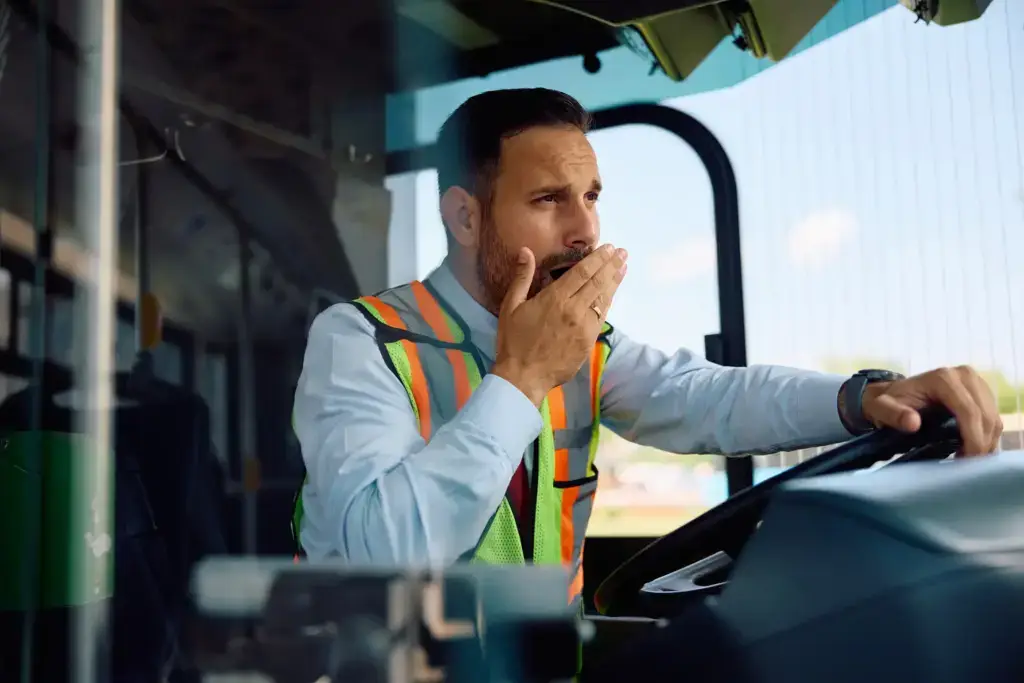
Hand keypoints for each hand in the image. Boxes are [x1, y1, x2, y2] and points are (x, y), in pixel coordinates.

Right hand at [492, 244, 627, 405]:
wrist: (524, 376)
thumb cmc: (513, 341)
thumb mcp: (511, 306)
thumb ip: (522, 277)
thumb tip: (526, 251)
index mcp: (555, 298)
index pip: (583, 272)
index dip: (598, 258)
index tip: (609, 248)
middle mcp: (574, 309)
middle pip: (598, 282)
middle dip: (611, 265)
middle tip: (622, 253)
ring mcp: (584, 326)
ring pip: (604, 299)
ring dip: (614, 281)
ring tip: (623, 267)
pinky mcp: (588, 341)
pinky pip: (602, 317)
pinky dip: (608, 302)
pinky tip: (611, 294)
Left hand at [860, 366, 1002, 455]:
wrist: (894, 394)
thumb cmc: (888, 402)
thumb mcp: (881, 408)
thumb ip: (894, 415)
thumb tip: (913, 423)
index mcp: (944, 378)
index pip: (968, 411)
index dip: (972, 438)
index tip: (966, 460)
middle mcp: (964, 375)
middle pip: (986, 415)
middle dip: (981, 444)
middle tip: (968, 466)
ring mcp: (976, 382)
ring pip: (993, 418)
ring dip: (987, 442)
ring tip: (969, 460)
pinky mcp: (982, 392)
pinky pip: (993, 419)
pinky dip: (988, 437)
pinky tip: (974, 450)